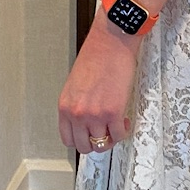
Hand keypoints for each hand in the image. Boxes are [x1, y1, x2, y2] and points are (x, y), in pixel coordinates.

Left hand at [58, 19, 138, 155]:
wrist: (111, 42)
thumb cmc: (96, 57)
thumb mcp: (75, 85)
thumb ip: (77, 105)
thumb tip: (86, 120)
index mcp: (65, 106)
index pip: (68, 140)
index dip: (81, 140)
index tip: (90, 135)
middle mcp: (77, 114)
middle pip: (84, 146)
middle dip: (96, 142)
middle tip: (106, 132)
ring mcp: (94, 115)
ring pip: (101, 144)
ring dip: (111, 137)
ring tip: (116, 124)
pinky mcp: (113, 113)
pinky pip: (118, 135)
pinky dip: (123, 131)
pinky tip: (124, 120)